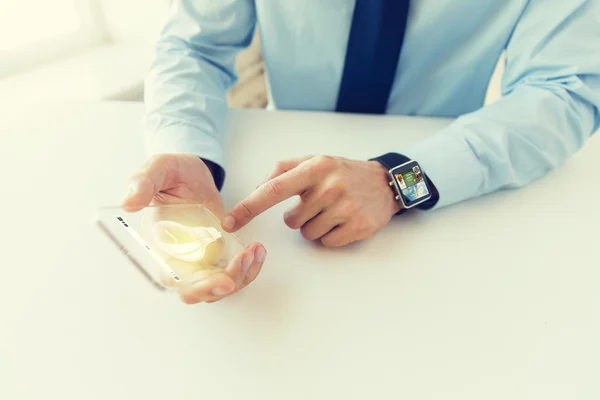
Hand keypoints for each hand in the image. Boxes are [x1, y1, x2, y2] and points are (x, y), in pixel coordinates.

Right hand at [121, 154, 266, 303]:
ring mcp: (199, 259)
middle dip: (224, 285)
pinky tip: (257, 250)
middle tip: (244, 263)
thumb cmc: (171, 172)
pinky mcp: (217, 254)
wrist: (192, 173)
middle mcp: (178, 259)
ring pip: (220, 287)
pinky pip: (233, 273)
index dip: (197, 286)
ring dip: (241, 276)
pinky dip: (249, 268)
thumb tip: (128, 203)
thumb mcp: (157, 169)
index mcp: (159, 245)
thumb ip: (143, 183)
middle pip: (199, 291)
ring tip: (255, 250)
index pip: (174, 279)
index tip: (223, 282)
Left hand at [222, 155, 400, 246]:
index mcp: (315, 167)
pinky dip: (330, 235)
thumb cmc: (341, 172)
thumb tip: (257, 189)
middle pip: (291, 220)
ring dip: (315, 226)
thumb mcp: (313, 161)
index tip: (229, 222)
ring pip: (308, 234)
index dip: (249, 207)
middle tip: (319, 203)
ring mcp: (346, 207)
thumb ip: (282, 170)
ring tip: (332, 211)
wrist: (383, 183)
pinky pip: (326, 242)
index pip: (274, 189)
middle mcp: (330, 186)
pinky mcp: (358, 227)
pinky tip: (343, 220)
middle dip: (299, 216)